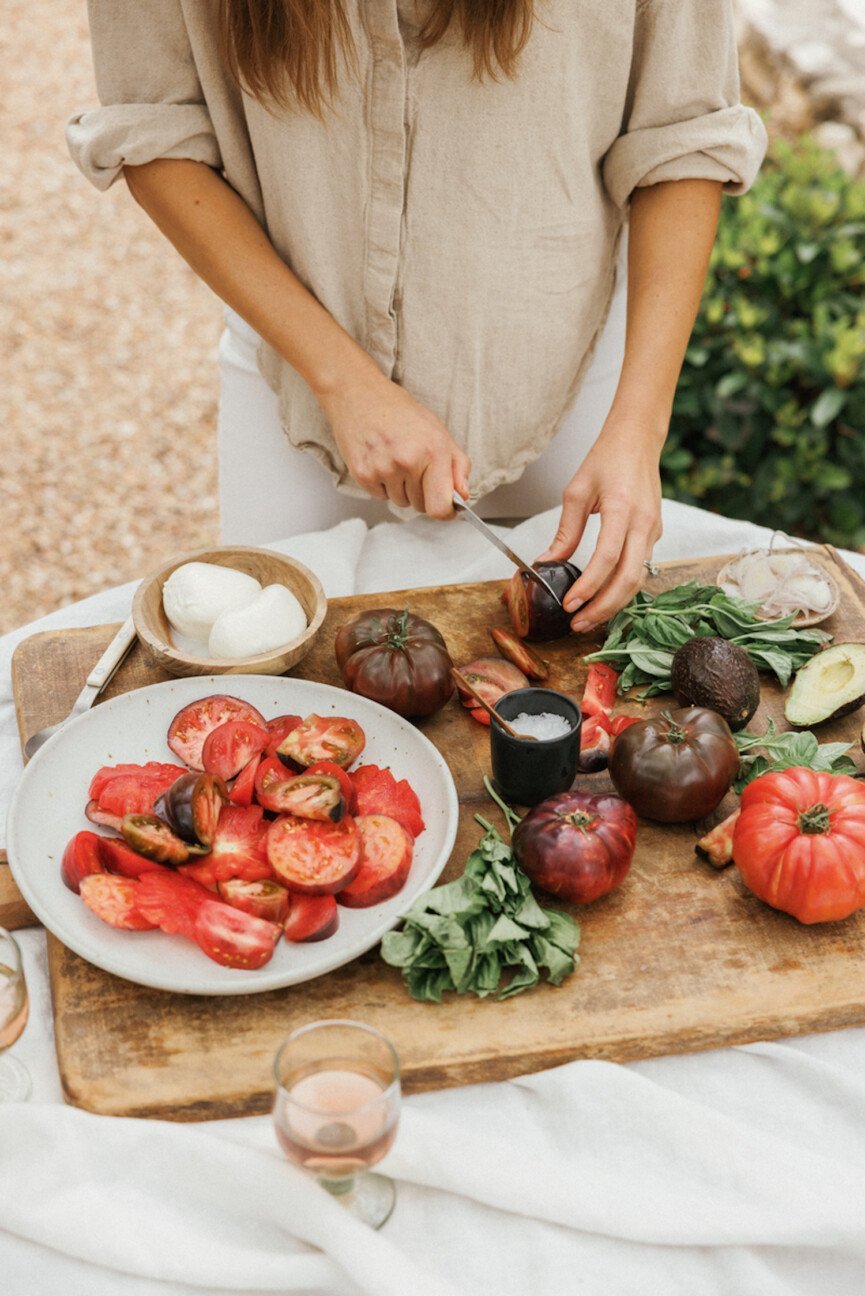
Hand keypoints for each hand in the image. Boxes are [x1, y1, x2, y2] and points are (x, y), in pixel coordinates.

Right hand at [318, 365, 470, 517]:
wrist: (358, 394)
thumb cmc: (399, 411)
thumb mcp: (438, 431)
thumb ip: (457, 466)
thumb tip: (463, 496)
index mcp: (433, 451)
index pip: (440, 507)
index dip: (446, 513)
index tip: (447, 509)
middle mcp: (408, 461)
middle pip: (421, 506)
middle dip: (421, 492)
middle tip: (412, 465)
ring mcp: (384, 469)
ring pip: (400, 502)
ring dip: (400, 488)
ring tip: (394, 458)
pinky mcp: (363, 474)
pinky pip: (380, 496)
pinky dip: (382, 484)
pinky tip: (380, 460)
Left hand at [536, 419, 662, 630]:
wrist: (638, 440)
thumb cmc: (607, 459)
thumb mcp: (576, 491)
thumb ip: (565, 531)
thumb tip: (547, 561)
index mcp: (623, 510)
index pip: (607, 559)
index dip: (588, 587)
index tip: (569, 604)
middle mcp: (645, 524)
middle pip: (628, 579)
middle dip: (603, 607)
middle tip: (579, 623)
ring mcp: (654, 531)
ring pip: (638, 579)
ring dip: (613, 603)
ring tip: (588, 617)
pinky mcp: (655, 534)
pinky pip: (640, 568)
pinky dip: (622, 588)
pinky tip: (603, 598)